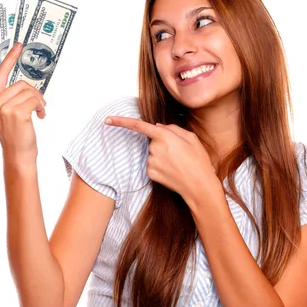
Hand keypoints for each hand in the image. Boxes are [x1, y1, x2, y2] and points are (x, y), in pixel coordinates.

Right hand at [0, 42, 46, 160]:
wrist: (18, 155)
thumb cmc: (16, 135)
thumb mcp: (8, 114)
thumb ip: (10, 98)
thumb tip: (25, 86)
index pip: (0, 74)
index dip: (10, 59)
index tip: (18, 46)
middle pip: (21, 84)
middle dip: (34, 94)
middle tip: (39, 106)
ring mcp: (4, 107)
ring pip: (29, 91)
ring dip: (39, 102)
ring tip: (39, 113)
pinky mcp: (17, 113)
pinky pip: (35, 100)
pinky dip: (41, 107)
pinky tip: (40, 117)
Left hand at [104, 117, 218, 204]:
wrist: (199, 186)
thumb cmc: (198, 161)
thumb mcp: (191, 138)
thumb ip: (173, 129)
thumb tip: (157, 126)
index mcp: (166, 136)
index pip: (139, 126)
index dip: (121, 122)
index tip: (107, 120)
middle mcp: (155, 148)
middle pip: (153, 141)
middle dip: (163, 144)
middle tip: (179, 153)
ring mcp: (151, 162)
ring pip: (153, 153)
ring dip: (162, 156)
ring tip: (178, 163)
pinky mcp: (150, 173)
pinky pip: (152, 165)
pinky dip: (160, 167)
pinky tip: (172, 171)